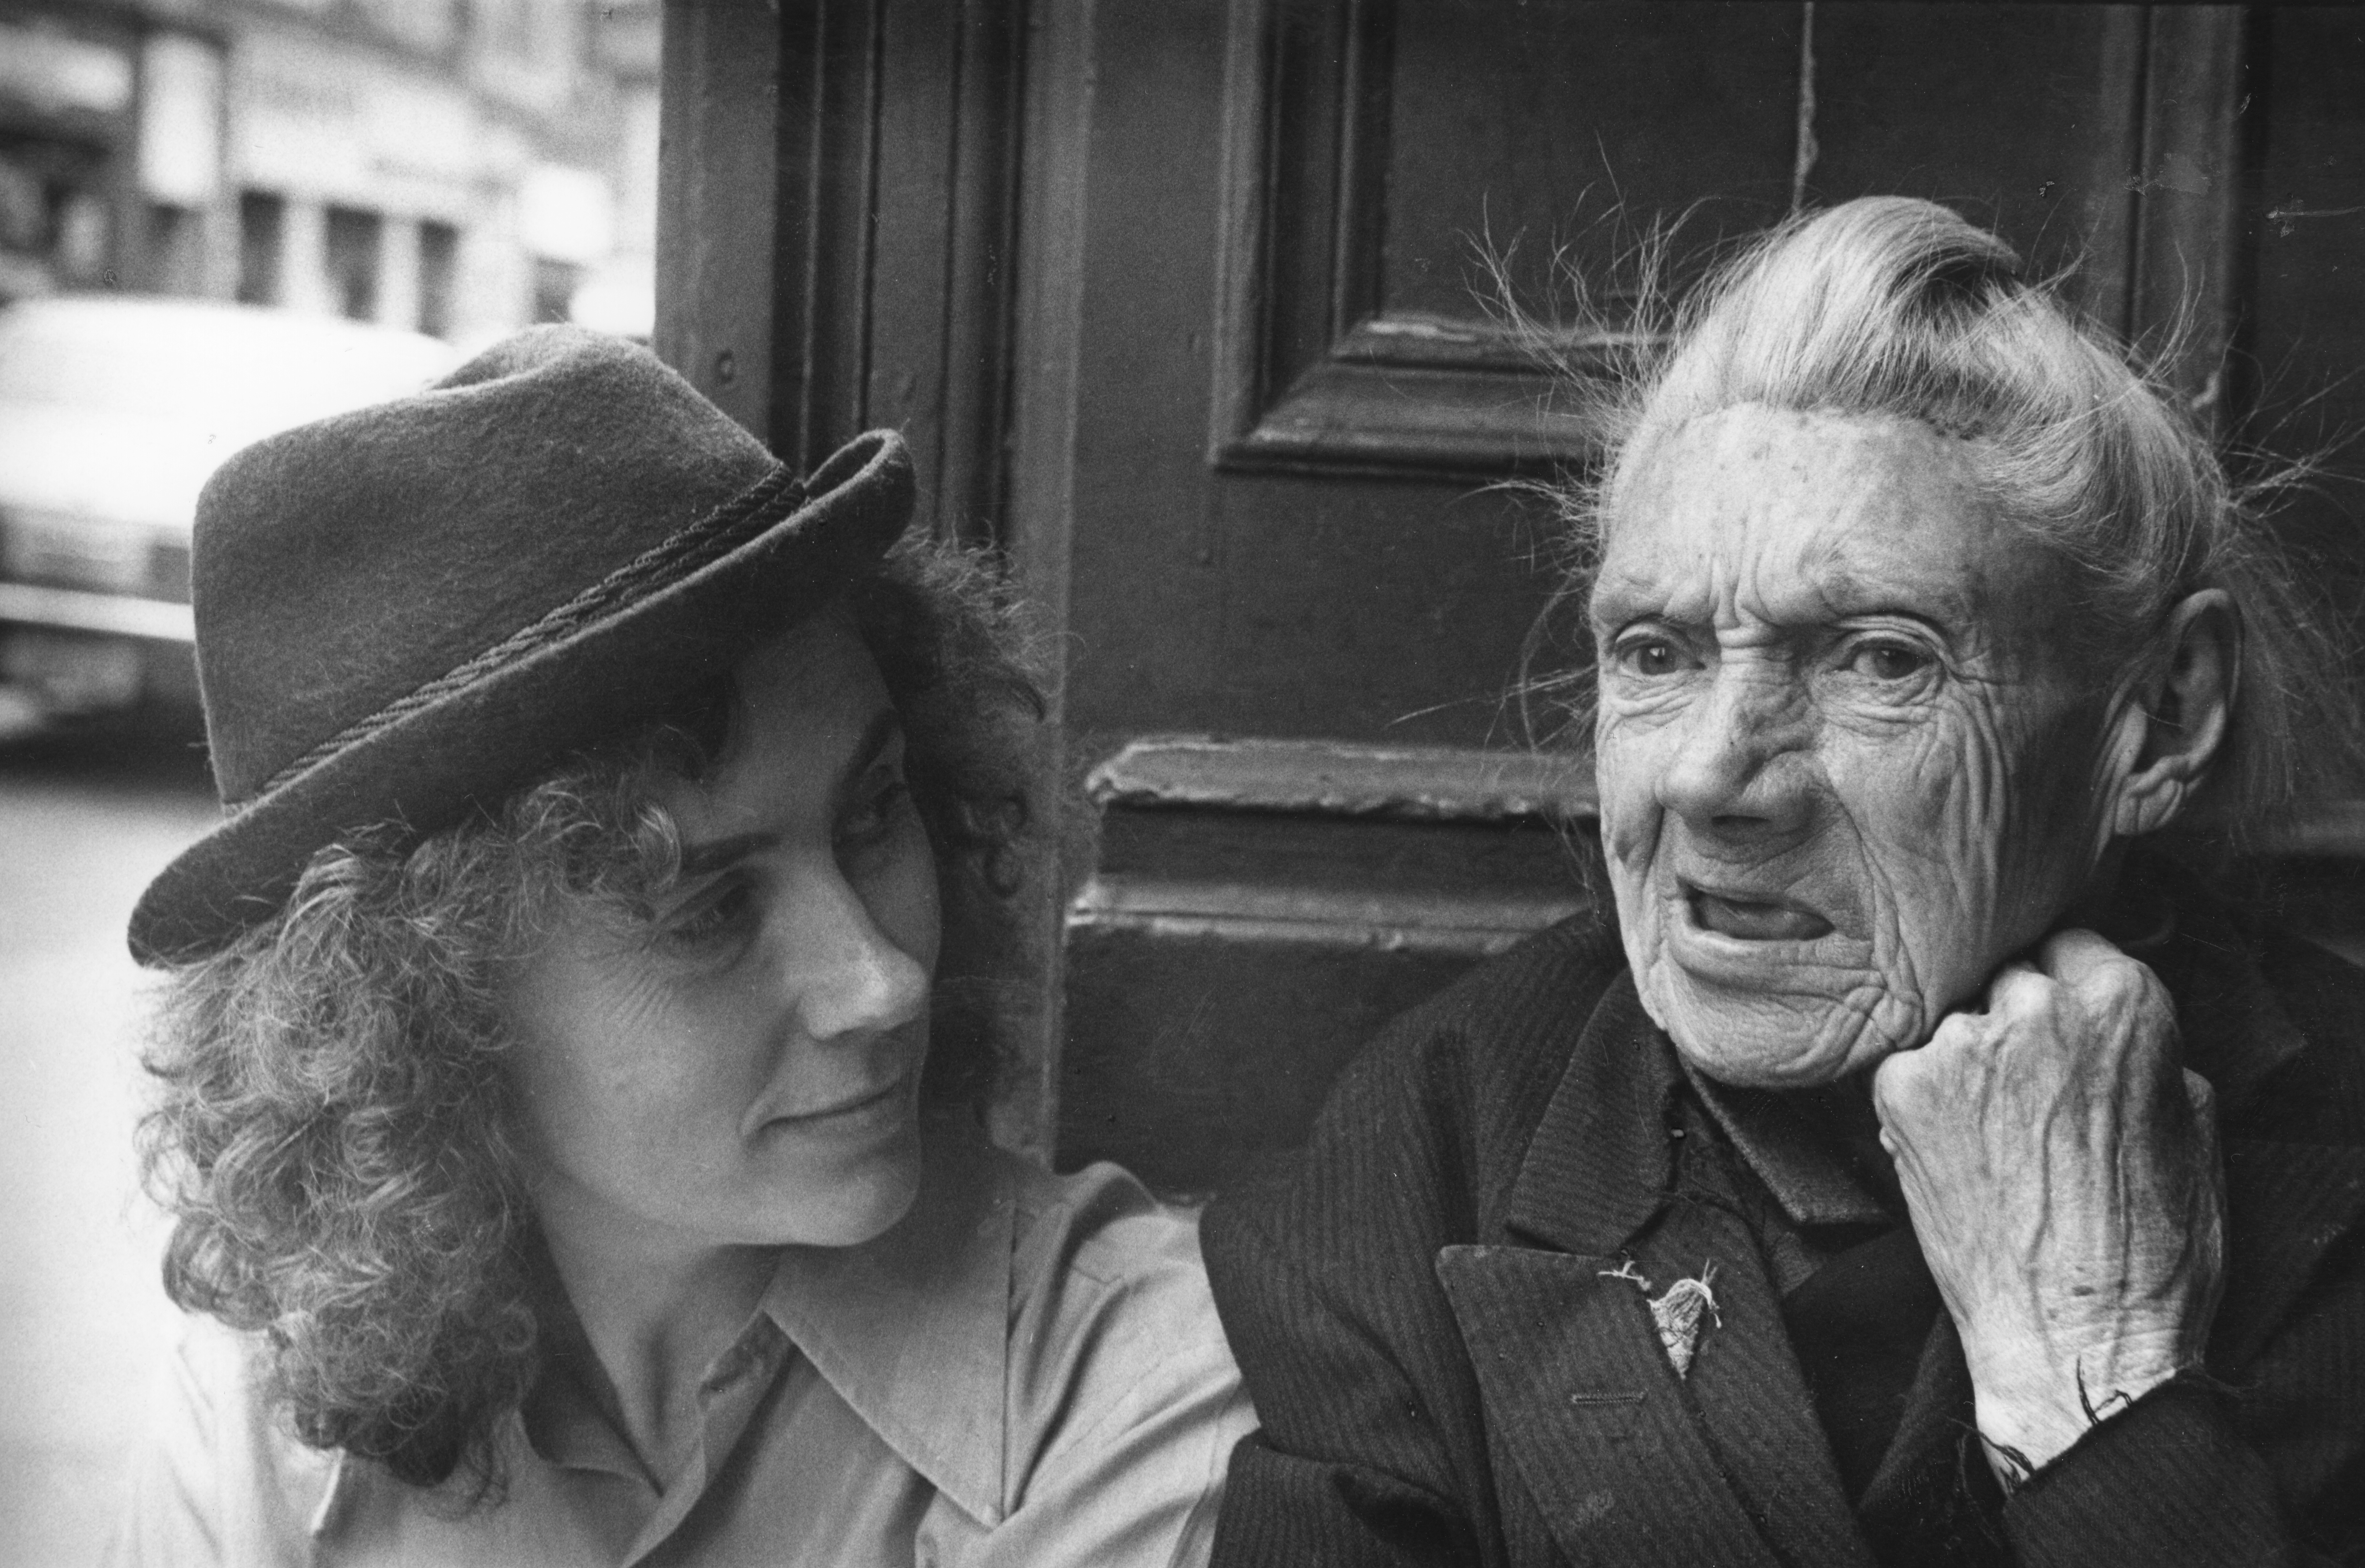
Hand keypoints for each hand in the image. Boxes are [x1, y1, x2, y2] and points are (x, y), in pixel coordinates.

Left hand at [1871, 928, 2224, 1480]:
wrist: (2075, 1337)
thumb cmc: (2151, 1246)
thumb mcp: (2193, 1124)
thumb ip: (2148, 1052)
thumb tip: (2107, 1025)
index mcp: (2120, 1001)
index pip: (2072, 943)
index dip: (2066, 985)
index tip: (2061, 1023)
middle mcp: (2033, 1007)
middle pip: (2009, 979)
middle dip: (2016, 1022)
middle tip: (2028, 1094)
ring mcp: (1959, 1045)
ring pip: (1955, 1025)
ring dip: (1968, 1064)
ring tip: (1995, 1140)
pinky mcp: (1898, 1089)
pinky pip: (1908, 1070)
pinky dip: (1924, 1103)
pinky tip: (1956, 1157)